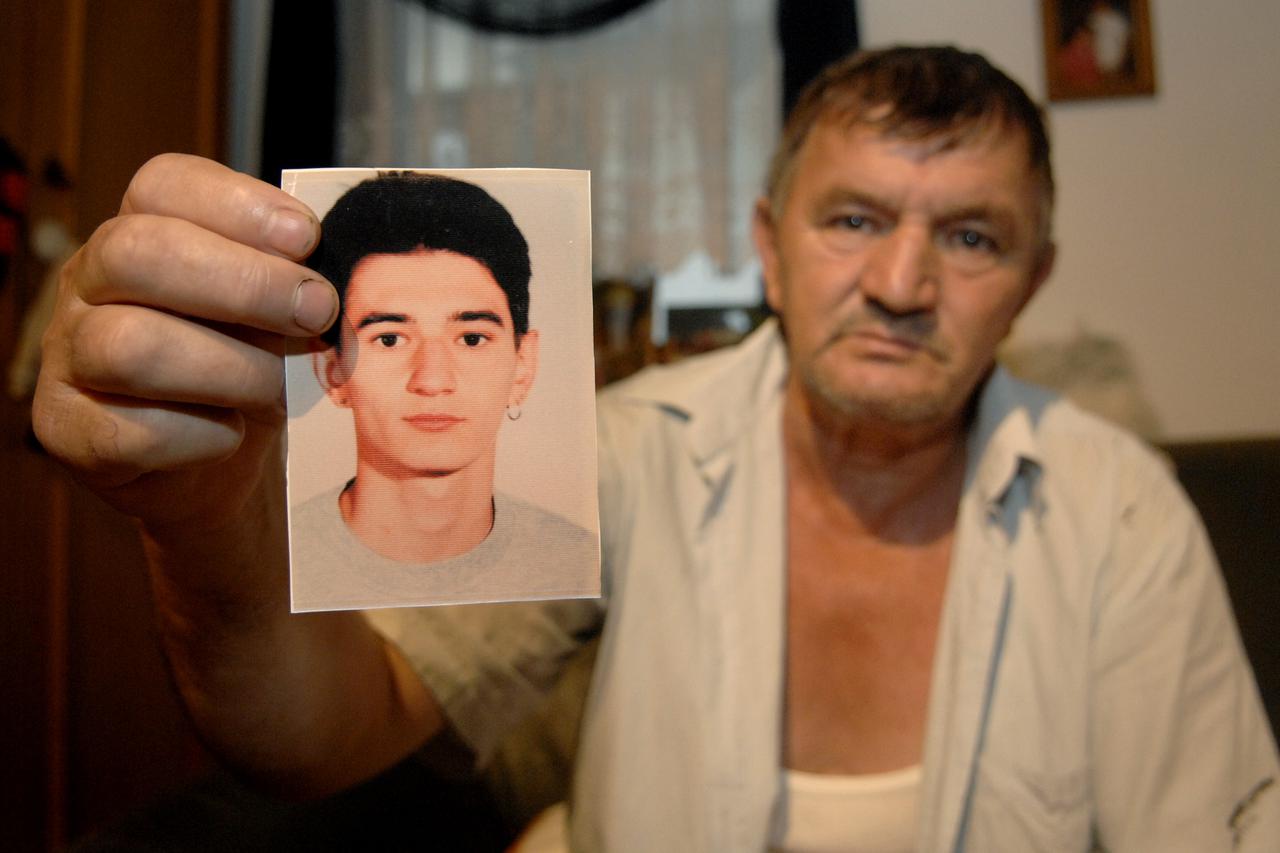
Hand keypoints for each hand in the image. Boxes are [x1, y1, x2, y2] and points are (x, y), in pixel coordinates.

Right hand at [33, 154, 337, 535]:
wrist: (218, 468)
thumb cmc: (248, 374)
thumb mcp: (275, 318)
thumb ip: (290, 287)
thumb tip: (323, 286)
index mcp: (140, 234)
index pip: (161, 185)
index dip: (237, 205)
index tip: (306, 238)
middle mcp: (88, 284)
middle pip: (137, 252)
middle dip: (244, 283)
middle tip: (315, 312)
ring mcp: (66, 357)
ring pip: (127, 345)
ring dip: (227, 369)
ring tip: (273, 388)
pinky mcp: (68, 432)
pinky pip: (130, 432)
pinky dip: (200, 436)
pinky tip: (230, 434)